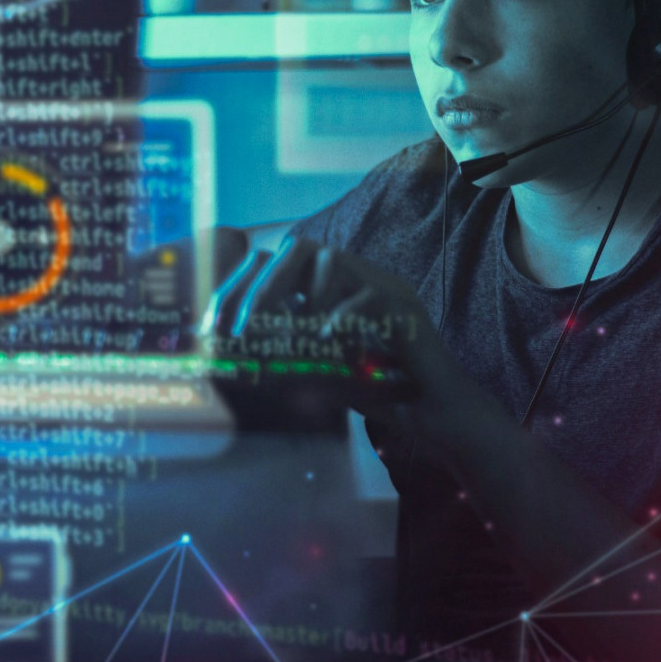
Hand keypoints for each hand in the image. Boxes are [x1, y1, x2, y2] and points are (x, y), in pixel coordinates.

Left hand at [200, 236, 488, 439]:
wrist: (440, 414)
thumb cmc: (383, 393)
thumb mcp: (323, 376)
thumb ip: (286, 363)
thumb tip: (233, 364)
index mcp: (332, 288)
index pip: (278, 261)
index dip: (243, 286)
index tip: (221, 327)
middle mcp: (356, 278)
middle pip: (298, 247)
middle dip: (263, 284)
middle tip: (246, 328)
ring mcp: (383, 288)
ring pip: (330, 257)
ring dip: (299, 296)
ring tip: (292, 338)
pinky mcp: (405, 311)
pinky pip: (366, 297)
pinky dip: (339, 319)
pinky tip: (327, 344)